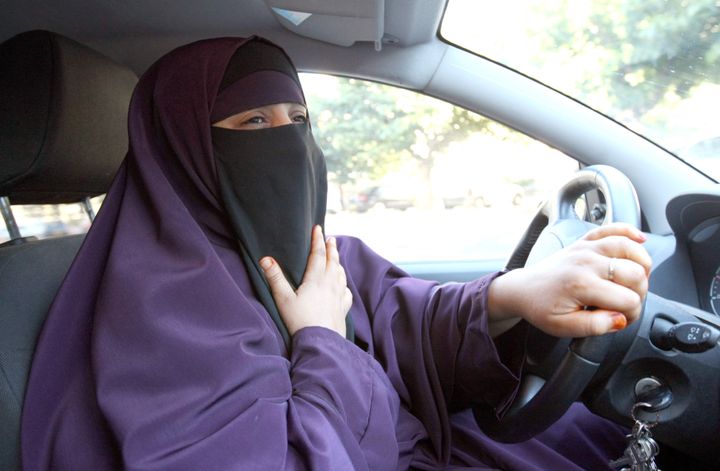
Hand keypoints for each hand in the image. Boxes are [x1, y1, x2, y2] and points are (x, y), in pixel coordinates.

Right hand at [260, 225, 350, 336]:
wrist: (321, 343)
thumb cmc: (299, 321)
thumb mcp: (283, 299)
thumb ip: (274, 278)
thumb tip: (265, 259)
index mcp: (316, 279)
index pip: (318, 254)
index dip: (317, 240)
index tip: (318, 228)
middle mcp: (330, 284)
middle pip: (333, 261)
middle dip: (331, 248)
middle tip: (330, 238)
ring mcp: (339, 296)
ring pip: (341, 274)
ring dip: (338, 263)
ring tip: (336, 258)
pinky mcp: (343, 308)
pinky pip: (346, 291)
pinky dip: (344, 283)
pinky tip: (342, 285)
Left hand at [488, 223, 651, 336]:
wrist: (523, 289)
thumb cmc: (542, 308)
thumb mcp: (564, 327)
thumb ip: (595, 326)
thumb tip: (620, 318)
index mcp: (582, 285)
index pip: (629, 300)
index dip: (632, 314)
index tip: (621, 319)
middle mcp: (587, 262)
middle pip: (636, 273)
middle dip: (640, 293)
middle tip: (626, 303)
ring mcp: (587, 248)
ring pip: (631, 248)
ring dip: (642, 265)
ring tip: (634, 281)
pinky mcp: (586, 241)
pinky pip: (613, 228)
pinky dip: (630, 231)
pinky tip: (640, 241)